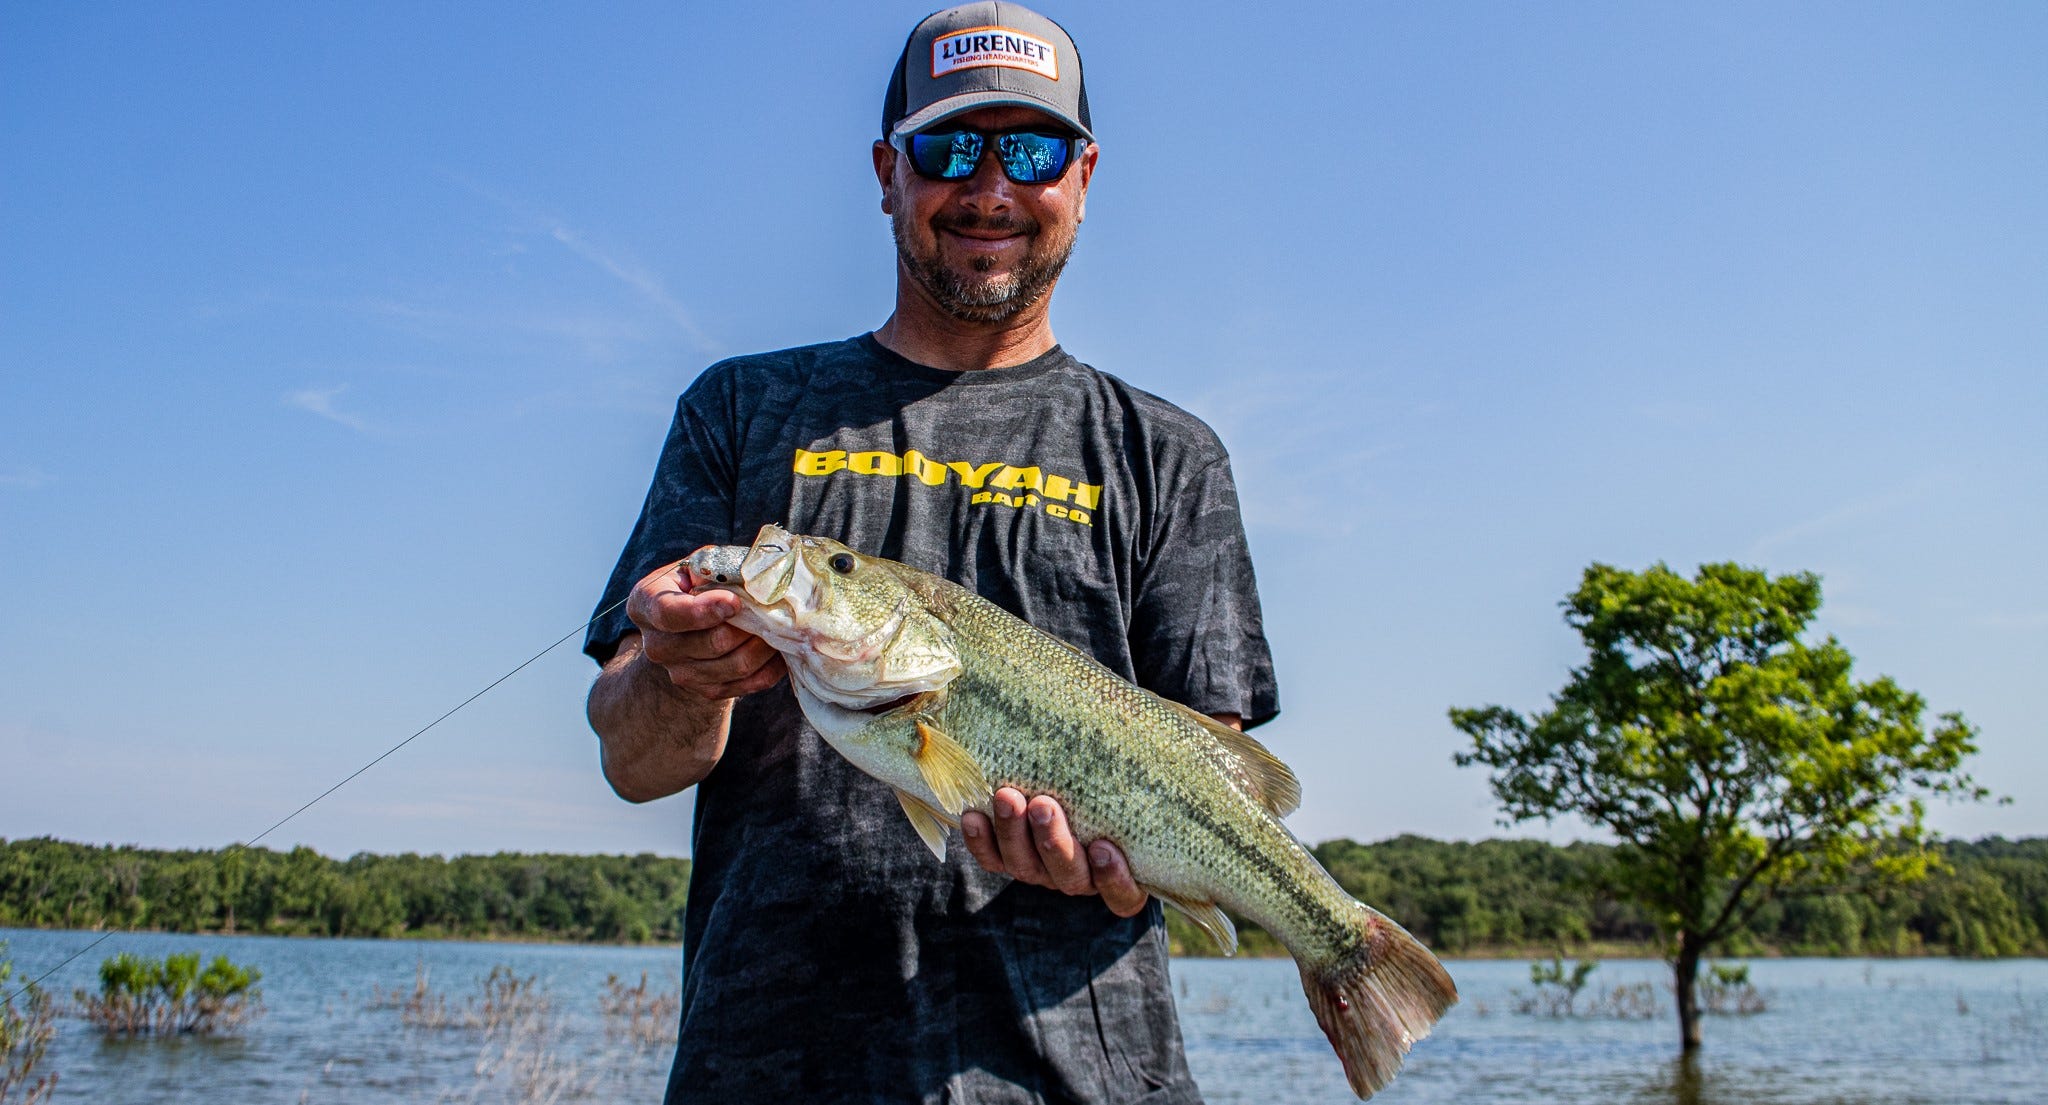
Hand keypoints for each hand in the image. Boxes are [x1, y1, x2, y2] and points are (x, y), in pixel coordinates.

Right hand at [626, 560, 785, 699]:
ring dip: (764, 646)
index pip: (668, 613)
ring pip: (735, 665)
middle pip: (711, 643)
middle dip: (748, 626)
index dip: (704, 610)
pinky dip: (769, 667)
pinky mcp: (705, 691)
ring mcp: (679, 673)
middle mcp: (656, 645)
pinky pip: (747, 684)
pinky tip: (778, 650)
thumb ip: (717, 568)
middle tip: (771, 611)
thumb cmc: (696, 587)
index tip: (734, 603)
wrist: (687, 631)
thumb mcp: (698, 568)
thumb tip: (755, 574)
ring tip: (778, 627)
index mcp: (645, 604)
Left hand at [960, 787, 1148, 917]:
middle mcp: (1080, 878)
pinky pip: (993, 860)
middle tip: (1044, 806)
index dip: (1114, 878)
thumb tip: (1159, 722)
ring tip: (1007, 797)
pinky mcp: (1009, 860)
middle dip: (1053, 841)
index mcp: (1120, 875)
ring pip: (1026, 867)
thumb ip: (1137, 771)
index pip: (1122, 895)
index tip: (1105, 848)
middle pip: (1068, 875)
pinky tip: (973, 815)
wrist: (1075, 785)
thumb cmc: (1117, 788)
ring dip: (1014, 832)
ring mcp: (1042, 872)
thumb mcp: (1134, 785)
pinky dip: (981, 842)